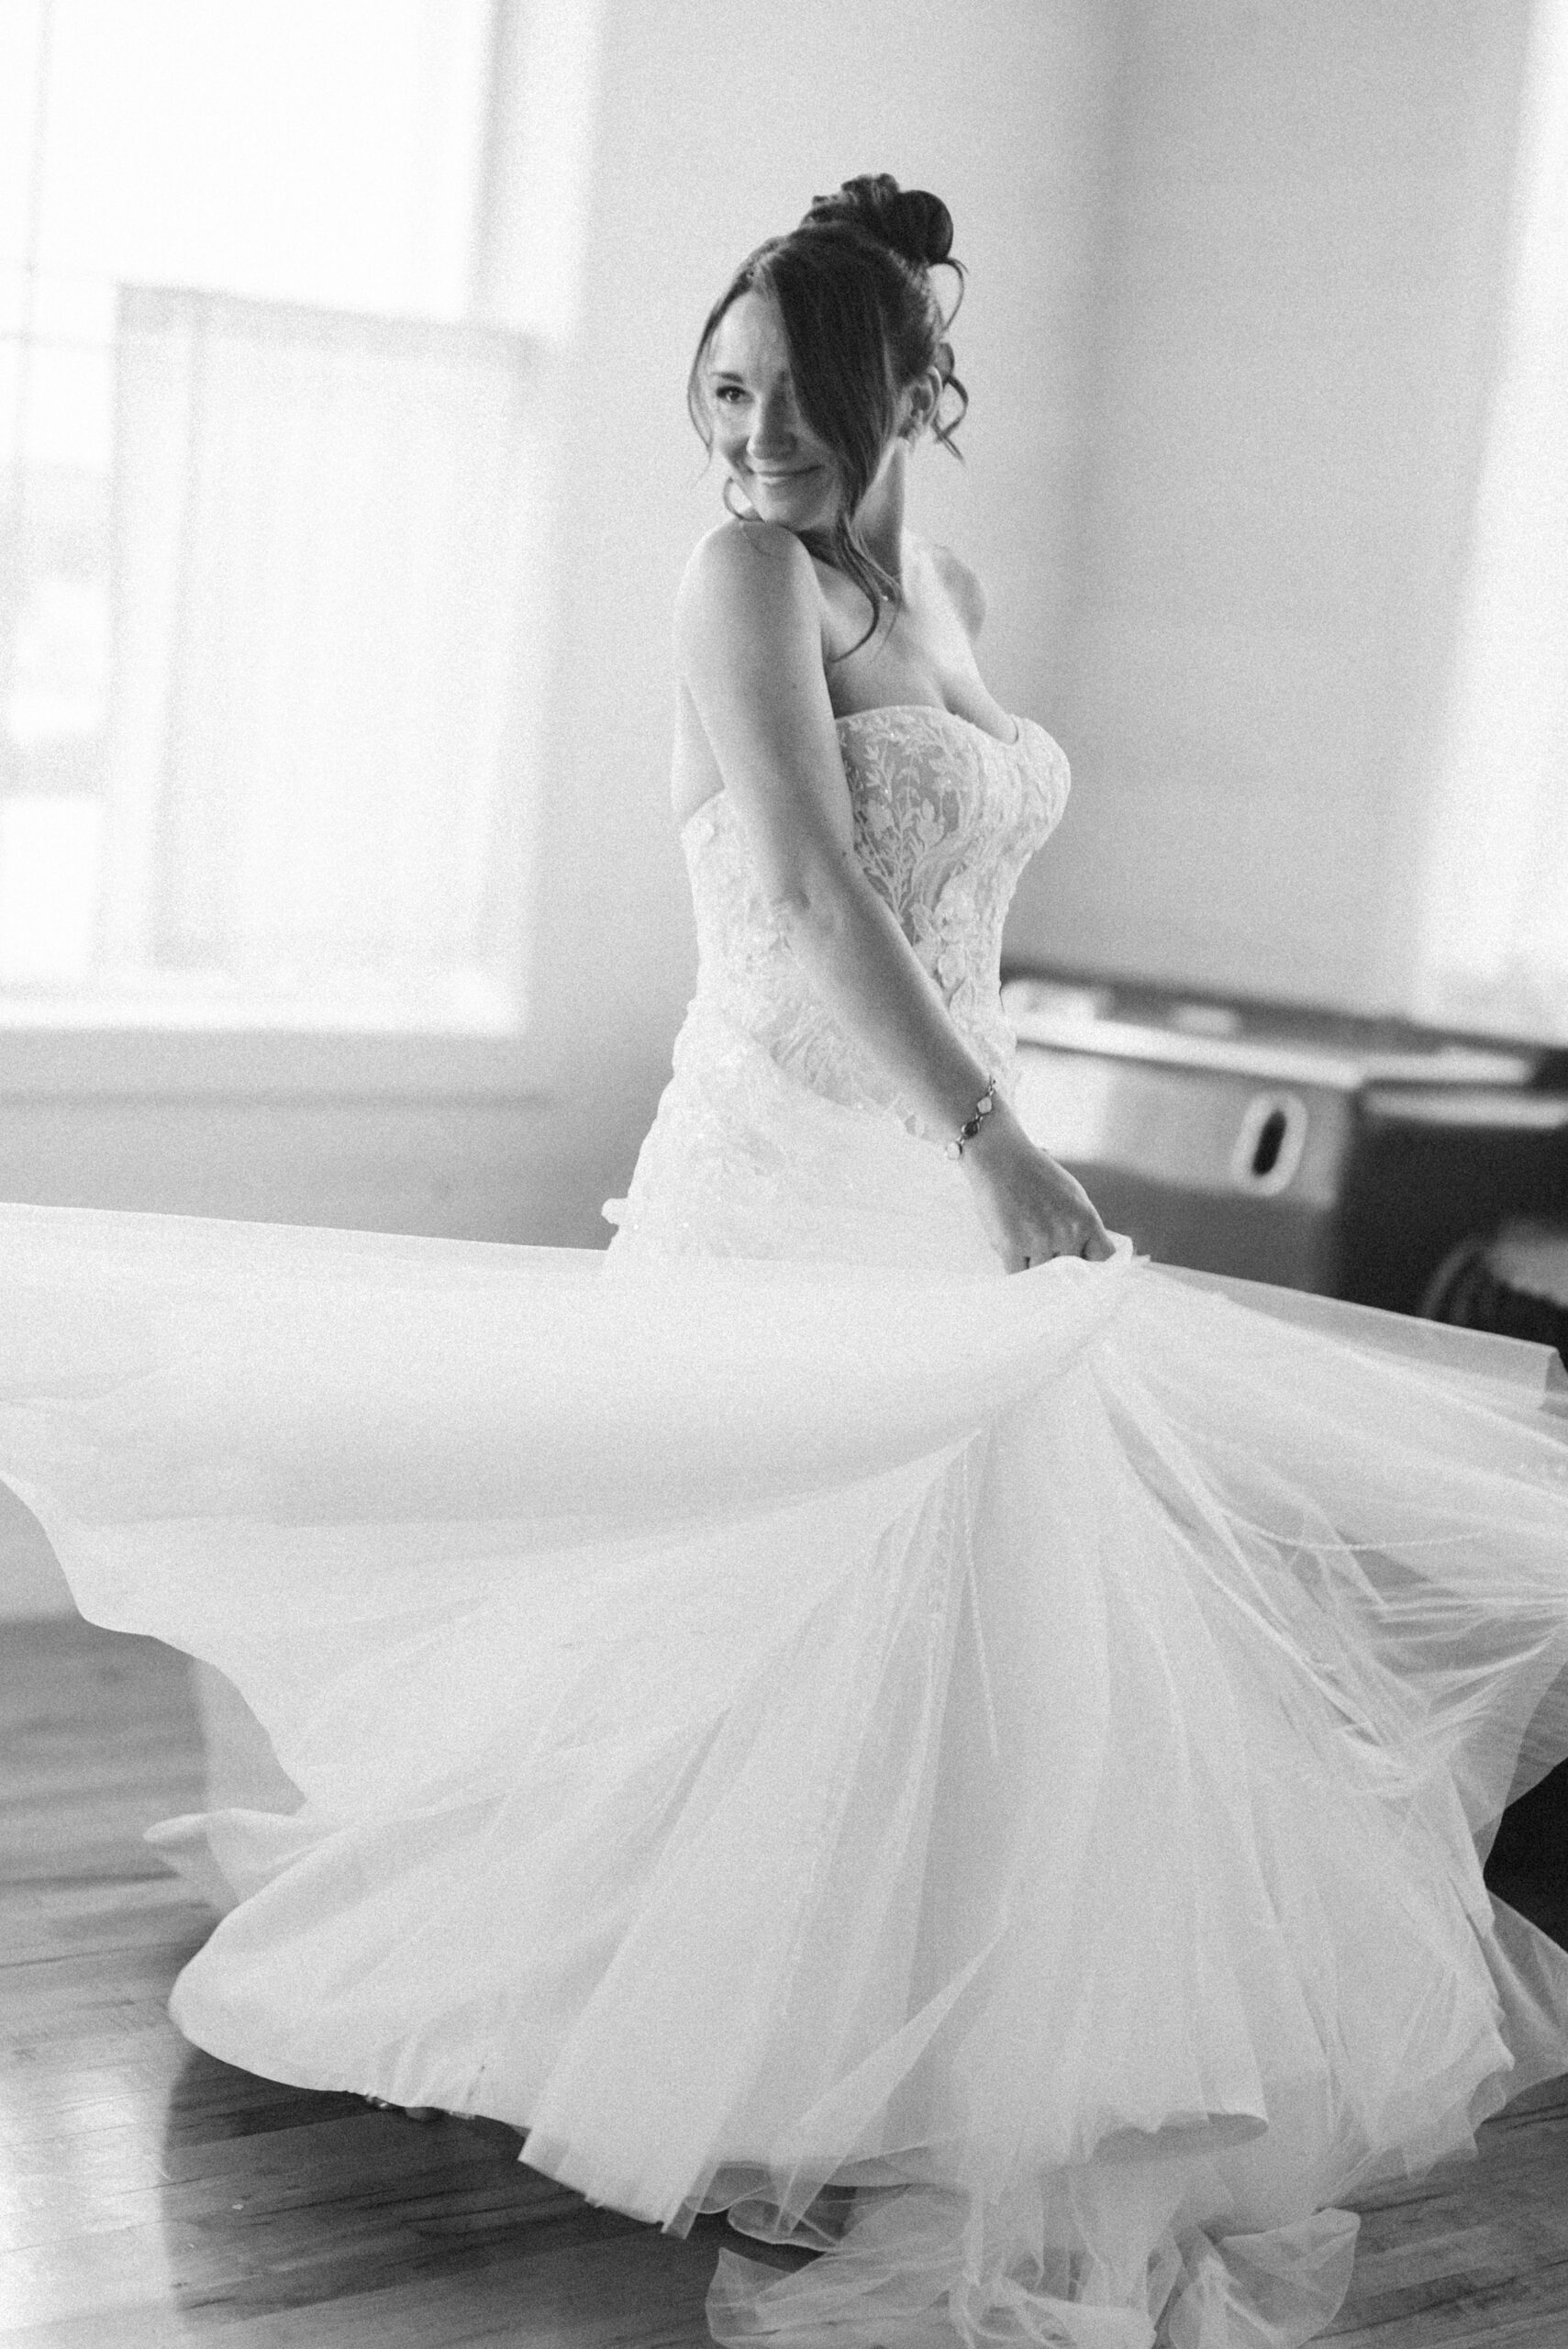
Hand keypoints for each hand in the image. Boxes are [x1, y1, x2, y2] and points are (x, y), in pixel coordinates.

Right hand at [958, 1101, 1113, 1272]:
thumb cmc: (1035, 1174)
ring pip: (1042, 1276)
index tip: (1083, 1267)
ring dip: (1033, 1265)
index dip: (1094, 1265)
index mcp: (1086, 1219)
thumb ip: (1082, 1226)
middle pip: (1069, 1271)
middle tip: (1043, 1249)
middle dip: (1058, 1265)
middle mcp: (1067, 1233)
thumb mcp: (1073, 1196)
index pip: (1104, 1259)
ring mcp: (1039, 1241)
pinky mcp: (1011, 1246)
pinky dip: (1014, 1268)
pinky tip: (1010, 1249)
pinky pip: (1017, 1274)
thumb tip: (1086, 1257)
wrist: (1001, 1158)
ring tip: (1023, 1241)